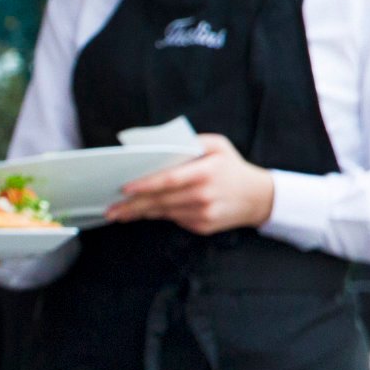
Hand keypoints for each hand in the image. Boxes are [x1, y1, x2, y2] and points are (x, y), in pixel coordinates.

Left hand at [106, 134, 275, 233]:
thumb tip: (156, 145)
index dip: (145, 185)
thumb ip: (189, 142)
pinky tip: (141, 213)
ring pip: (163, 213)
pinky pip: (173, 220)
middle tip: (110, 208)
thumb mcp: (217, 145)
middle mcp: (204, 195)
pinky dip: (157, 215)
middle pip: (160, 201)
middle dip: (132, 205)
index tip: (124, 188)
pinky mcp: (202, 226)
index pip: (169, 180)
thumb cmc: (231, 166)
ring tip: (117, 212)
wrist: (259, 197)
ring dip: (138, 213)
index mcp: (206, 172)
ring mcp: (203, 214)